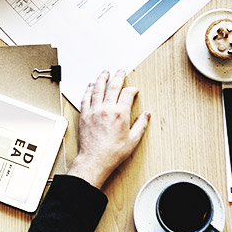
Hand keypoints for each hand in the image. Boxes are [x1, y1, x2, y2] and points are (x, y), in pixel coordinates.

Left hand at [68, 70, 149, 188]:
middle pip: (112, 86)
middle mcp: (106, 109)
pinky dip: (88, 90)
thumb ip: (141, 125)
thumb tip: (146, 114)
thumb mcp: (133, 140)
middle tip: (120, 71)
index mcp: (120, 114)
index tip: (133, 90)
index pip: (127, 94)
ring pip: (97, 89)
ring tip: (105, 72)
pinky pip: (85, 98)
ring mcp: (94, 111)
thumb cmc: (113, 152)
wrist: (95, 160)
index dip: (132, 89)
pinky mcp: (84, 115)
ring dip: (102, 78)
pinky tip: (90, 85)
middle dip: (118, 76)